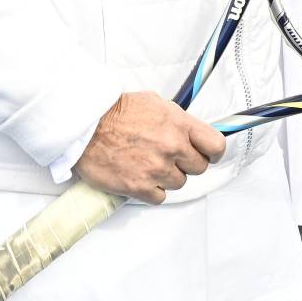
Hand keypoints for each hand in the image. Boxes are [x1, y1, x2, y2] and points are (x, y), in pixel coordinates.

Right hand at [72, 91, 225, 203]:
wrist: (86, 126)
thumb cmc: (116, 111)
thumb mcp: (155, 103)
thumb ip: (177, 119)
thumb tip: (189, 131)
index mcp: (180, 125)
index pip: (215, 145)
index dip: (213, 152)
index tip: (208, 154)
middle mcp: (172, 148)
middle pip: (199, 168)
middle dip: (188, 164)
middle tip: (172, 158)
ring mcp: (156, 169)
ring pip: (179, 183)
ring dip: (168, 177)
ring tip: (150, 165)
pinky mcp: (139, 187)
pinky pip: (159, 197)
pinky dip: (152, 190)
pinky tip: (141, 177)